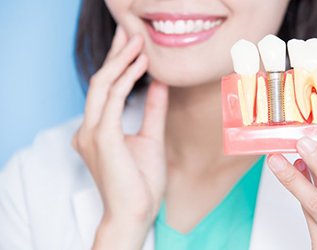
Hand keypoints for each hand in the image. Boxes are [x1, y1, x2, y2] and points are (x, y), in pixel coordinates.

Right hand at [72, 26, 167, 248]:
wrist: (136, 213)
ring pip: (102, 84)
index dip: (117, 64)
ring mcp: (92, 132)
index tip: (132, 45)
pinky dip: (126, 78)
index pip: (105, 88)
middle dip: (116, 54)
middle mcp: (89, 128)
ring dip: (121, 60)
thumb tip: (159, 84)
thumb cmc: (141, 182)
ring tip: (138, 42)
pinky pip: (112, 99)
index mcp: (97, 130)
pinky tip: (141, 65)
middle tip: (130, 32)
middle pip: (100, 80)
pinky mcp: (102, 137)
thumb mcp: (151, 137)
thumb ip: (152, 109)